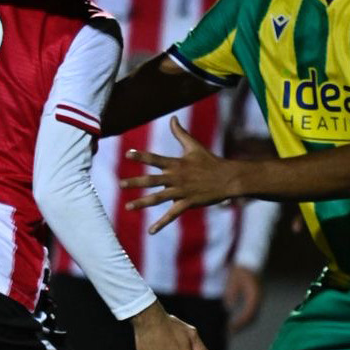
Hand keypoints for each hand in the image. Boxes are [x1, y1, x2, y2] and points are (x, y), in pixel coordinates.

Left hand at [122, 118, 232, 233]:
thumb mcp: (194, 146)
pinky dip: (161, 223)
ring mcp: (182, 191)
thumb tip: (173, 117)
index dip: (141, 156)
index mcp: (176, 163)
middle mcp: (176, 177)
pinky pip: (172, 214)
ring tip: (128, 207)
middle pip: (152, 180)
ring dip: (143, 203)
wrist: (228, 178)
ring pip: (159, 198)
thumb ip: (180, 133)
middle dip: (135, 182)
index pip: (155, 159)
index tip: (127, 154)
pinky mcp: (188, 203)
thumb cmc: (210, 161)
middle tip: (121, 184)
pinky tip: (151, 231)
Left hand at [223, 265, 263, 331]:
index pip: (248, 313)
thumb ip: (231, 293)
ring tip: (231, 330)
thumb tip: (228, 307)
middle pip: (252, 317)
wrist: (250, 260)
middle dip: (241, 326)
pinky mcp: (257, 299)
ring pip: (253, 316)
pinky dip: (245, 319)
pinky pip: (252, 312)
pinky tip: (236, 322)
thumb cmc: (240, 269)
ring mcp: (259, 299)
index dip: (239, 323)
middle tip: (229, 332)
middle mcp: (259, 298)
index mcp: (254, 294)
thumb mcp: (233, 280)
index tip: (229, 328)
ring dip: (243, 324)